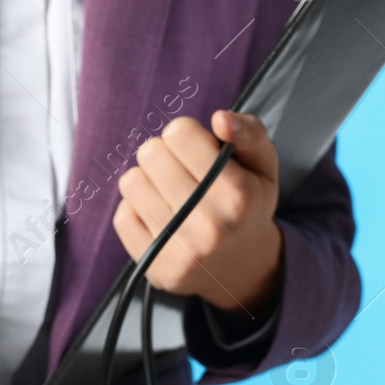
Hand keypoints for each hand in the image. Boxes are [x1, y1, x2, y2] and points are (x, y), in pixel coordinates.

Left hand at [112, 110, 283, 317]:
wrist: (241, 265)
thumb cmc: (247, 202)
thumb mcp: (262, 163)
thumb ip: (248, 132)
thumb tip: (220, 118)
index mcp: (238, 195)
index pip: (179, 133)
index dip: (185, 133)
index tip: (195, 147)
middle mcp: (209, 226)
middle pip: (150, 153)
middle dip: (164, 153)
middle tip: (181, 170)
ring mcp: (180, 251)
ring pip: (131, 182)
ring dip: (148, 180)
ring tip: (170, 191)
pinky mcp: (155, 266)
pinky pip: (122, 216)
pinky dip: (137, 210)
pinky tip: (160, 215)